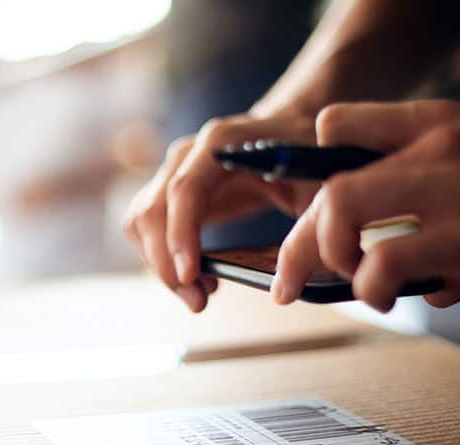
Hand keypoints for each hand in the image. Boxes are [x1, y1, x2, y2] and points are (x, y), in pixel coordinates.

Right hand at [123, 113, 319, 311]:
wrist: (289, 127)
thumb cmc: (304, 155)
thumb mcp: (318, 187)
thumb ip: (306, 231)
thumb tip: (283, 289)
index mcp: (221, 142)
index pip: (184, 190)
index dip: (181, 235)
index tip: (190, 276)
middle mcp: (188, 153)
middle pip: (152, 211)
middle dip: (166, 264)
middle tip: (197, 302)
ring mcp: (172, 170)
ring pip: (141, 222)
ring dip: (159, 264)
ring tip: (199, 293)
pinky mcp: (167, 190)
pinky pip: (145, 226)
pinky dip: (159, 257)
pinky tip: (193, 275)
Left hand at [274, 99, 459, 311]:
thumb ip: (422, 179)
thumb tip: (377, 248)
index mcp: (433, 122)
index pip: (339, 124)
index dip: (308, 165)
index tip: (300, 208)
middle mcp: (436, 148)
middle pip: (328, 185)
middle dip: (297, 241)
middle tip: (291, 277)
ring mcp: (452, 191)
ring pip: (342, 211)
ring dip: (332, 260)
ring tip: (356, 284)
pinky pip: (386, 263)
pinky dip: (374, 289)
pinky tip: (395, 298)